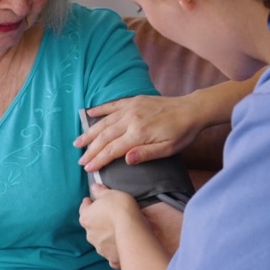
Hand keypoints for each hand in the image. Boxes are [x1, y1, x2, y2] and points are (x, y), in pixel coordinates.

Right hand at [76, 95, 206, 172]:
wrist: (191, 110)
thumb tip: (126, 160)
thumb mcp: (168, 149)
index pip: (113, 149)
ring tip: (78, 142)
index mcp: (139, 133)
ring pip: (105, 122)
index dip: (99, 160)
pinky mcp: (133, 100)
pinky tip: (89, 114)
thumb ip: (146, 154)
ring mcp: (131, 108)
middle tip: (80, 160)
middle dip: (91, 149)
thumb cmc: (181, 133)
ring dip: (90, 132)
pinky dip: (99, 109)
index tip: (88, 168)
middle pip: (105, 137)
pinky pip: (112, 105)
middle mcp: (131, 119)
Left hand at [79, 184, 141, 267]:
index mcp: (86, 217)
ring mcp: (100, 247)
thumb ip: (100, 190)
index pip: (83, 207)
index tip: (92, 201)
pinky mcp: (110, 257)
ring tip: (117, 231)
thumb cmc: (120, 208)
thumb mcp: (110, 193)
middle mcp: (90, 234)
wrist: (132, 231)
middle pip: (91, 225)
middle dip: (97, 221)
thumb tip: (93, 187)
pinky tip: (119, 248)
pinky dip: (113, 251)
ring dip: (105, 236)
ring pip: (100, 240)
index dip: (88, 203)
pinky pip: (110, 254)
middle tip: (108, 215)